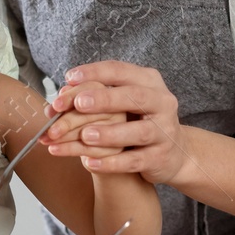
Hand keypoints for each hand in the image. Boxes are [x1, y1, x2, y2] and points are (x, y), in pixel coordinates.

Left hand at [41, 80, 125, 161]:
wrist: (100, 145)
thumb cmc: (84, 119)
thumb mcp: (74, 106)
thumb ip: (66, 101)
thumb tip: (56, 103)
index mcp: (108, 90)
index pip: (91, 88)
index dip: (71, 96)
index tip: (56, 105)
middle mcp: (119, 107)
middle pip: (91, 112)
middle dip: (66, 122)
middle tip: (49, 130)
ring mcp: (121, 129)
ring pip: (90, 133)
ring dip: (64, 139)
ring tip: (47, 141)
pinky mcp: (117, 148)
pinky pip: (92, 150)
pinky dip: (71, 150)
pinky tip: (57, 149)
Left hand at [44, 61, 186, 184]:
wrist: (172, 153)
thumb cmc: (139, 120)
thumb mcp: (123, 102)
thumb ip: (97, 95)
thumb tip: (62, 93)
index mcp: (149, 82)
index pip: (122, 71)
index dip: (96, 72)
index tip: (70, 77)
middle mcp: (162, 103)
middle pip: (135, 97)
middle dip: (105, 99)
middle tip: (79, 103)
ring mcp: (164, 131)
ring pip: (140, 131)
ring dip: (110, 133)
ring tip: (85, 136)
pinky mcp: (161, 157)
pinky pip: (136, 161)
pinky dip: (112, 163)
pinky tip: (89, 163)